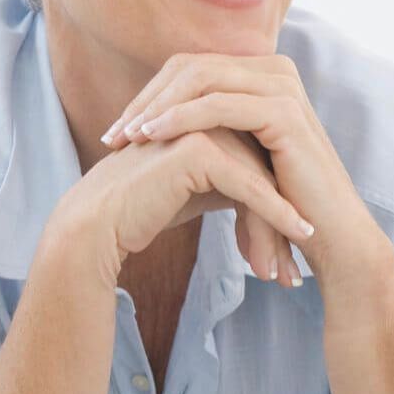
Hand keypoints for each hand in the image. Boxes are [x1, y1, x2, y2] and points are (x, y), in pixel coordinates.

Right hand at [53, 125, 317, 290]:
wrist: (97, 224)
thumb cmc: (144, 211)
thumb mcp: (199, 191)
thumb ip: (234, 180)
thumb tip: (277, 194)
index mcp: (207, 119)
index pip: (258, 160)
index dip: (278, 207)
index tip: (290, 252)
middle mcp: (206, 117)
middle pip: (263, 169)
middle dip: (281, 224)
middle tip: (292, 273)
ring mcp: (201, 128)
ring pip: (260, 179)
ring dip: (278, 231)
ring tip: (289, 276)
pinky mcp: (197, 150)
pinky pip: (249, 187)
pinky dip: (275, 216)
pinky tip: (296, 239)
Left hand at [101, 52, 392, 287]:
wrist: (329, 233)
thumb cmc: (279, 201)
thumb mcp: (237, 156)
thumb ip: (207, 131)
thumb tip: (150, 123)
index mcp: (262, 74)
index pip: (191, 69)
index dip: (150, 95)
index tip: (118, 130)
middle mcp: (275, 69)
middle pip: (191, 67)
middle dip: (146, 100)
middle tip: (112, 135)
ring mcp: (282, 86)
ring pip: (200, 79)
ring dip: (156, 107)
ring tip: (126, 137)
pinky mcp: (283, 111)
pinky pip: (218, 104)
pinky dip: (179, 118)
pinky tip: (152, 137)